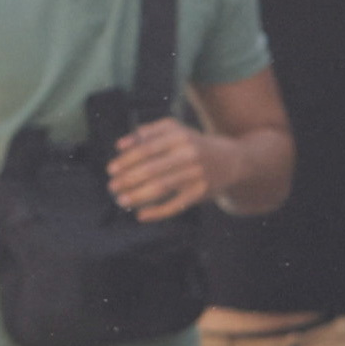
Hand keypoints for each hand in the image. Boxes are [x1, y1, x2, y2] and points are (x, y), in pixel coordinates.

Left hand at [107, 115, 226, 217]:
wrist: (233, 161)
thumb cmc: (195, 145)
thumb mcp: (177, 130)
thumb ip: (149, 132)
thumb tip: (120, 146)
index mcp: (180, 136)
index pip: (147, 149)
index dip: (126, 160)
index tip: (111, 170)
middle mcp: (190, 154)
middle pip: (152, 169)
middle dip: (128, 180)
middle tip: (112, 187)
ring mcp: (197, 174)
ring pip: (161, 187)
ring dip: (137, 196)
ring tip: (121, 200)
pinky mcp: (201, 192)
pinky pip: (175, 205)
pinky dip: (157, 212)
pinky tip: (141, 215)